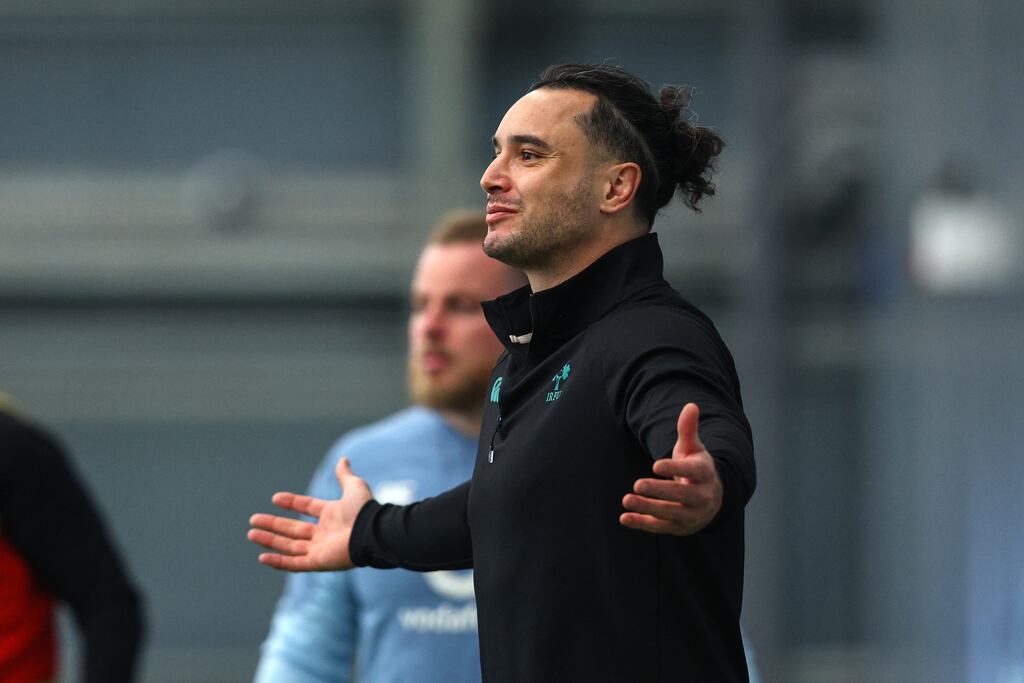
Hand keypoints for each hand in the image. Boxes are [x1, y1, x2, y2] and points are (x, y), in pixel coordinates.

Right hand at [248, 457, 373, 570]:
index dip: (292, 503)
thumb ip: (345, 475)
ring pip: (289, 546)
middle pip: (293, 530)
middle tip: (253, 520)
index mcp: (332, 515)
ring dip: (270, 541)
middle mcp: (324, 533)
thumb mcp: (354, 487)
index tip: (275, 498)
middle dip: (273, 525)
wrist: (372, 532)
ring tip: (251, 533)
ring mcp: (320, 549)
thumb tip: (343, 459)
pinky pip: (294, 564)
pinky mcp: (318, 563)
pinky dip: (278, 561)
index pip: (307, 508)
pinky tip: (262, 556)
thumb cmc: (364, 511)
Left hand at [620, 403, 722, 535]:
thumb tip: (690, 405)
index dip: (674, 469)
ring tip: (626, 499)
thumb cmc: (696, 468)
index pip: (692, 472)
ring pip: (668, 513)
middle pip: (680, 496)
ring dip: (647, 508)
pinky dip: (641, 523)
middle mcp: (701, 497)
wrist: (711, 500)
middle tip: (637, 484)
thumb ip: (688, 429)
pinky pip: (659, 526)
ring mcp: (690, 515)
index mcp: (704, 474)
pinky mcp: (677, 527)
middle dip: (659, 491)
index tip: (655, 464)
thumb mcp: (693, 448)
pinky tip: (624, 517)